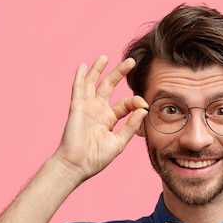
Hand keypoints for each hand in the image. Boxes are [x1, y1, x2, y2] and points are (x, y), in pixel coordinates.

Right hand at [53, 56, 147, 182]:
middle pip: (110, 86)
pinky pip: (78, 88)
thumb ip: (131, 125)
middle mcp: (99, 110)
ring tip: (105, 57)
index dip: (136, 101)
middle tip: (131, 61)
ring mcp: (87, 107)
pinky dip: (81, 76)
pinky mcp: (77, 107)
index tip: (144, 104)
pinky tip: (83, 65)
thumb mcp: (120, 142)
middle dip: (119, 73)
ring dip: (99, 69)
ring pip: (93, 83)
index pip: (125, 103)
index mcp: (110, 119)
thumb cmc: (97, 158)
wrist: (77, 165)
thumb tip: (144, 109)